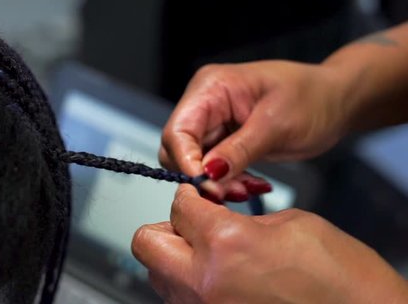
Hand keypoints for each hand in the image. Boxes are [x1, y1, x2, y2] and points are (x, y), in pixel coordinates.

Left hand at [132, 184, 407, 303]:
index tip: (199, 195)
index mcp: (226, 243)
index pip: (180, 205)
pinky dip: (190, 283)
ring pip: (157, 274)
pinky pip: (180, 298)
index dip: (191, 194)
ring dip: (175, 257)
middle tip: (191, 223)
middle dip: (166, 226)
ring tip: (207, 253)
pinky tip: (220, 277)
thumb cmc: (342, 277)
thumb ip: (238, 217)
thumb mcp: (289, 224)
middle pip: (147, 241)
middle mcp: (205, 281)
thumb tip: (210, 216)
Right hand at [159, 61, 347, 199]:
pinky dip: (229, 182)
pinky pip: (213, 168)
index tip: (208, 188)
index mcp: (211, 87)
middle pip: (179, 149)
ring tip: (249, 189)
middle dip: (202, 176)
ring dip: (217, 183)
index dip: (186, 162)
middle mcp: (205, 103)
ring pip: (195, 163)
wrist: (336, 101)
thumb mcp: (276, 125)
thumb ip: (239, 150)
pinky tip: (252, 185)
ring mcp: (213, 122)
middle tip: (232, 193)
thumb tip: (207, 174)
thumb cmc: (313, 98)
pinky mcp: (224, 140)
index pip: (178, 130)